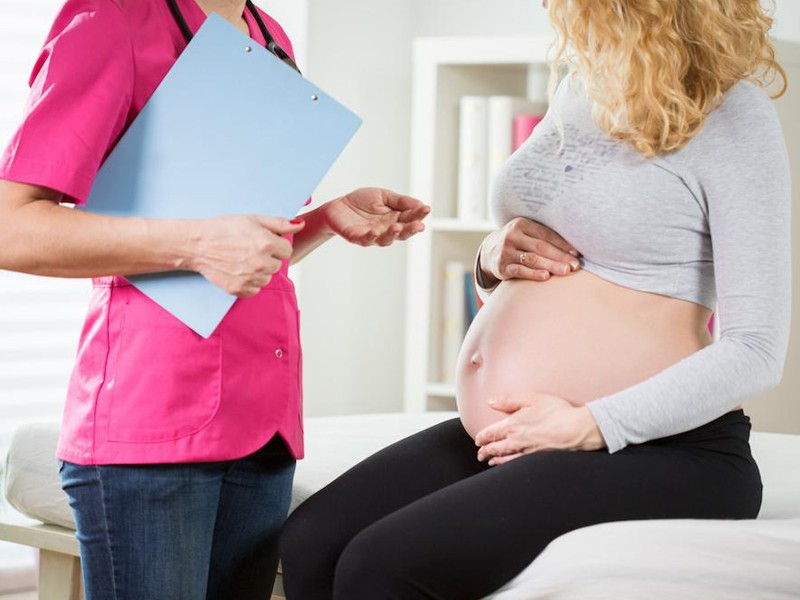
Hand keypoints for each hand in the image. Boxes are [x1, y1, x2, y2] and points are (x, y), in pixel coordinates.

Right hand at [189, 215, 303, 296]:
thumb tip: (300, 225)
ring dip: (259, 271)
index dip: (276, 245)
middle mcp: (261, 263)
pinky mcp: (239, 289)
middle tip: (249, 249)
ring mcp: (250, 278)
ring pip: (267, 278)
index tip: (263, 242)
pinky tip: (238, 270)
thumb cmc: (223, 229)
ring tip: (242, 259)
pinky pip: (255, 289)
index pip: (287, 250)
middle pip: (277, 264)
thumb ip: (280, 224)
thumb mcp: (253, 219)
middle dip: (267, 257)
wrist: (197, 244)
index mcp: (267, 243)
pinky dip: (249, 282)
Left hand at [324, 187, 429, 246]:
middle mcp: (386, 229)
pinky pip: (366, 240)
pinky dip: (370, 237)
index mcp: (395, 218)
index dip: (419, 214)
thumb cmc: (361, 202)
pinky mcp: (357, 238)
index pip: (410, 218)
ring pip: (386, 239)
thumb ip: (399, 201)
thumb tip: (419, 204)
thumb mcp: (383, 195)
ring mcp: (373, 236)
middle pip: (402, 232)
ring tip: (398, 227)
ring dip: (393, 234)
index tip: (426, 208)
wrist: (338, 206)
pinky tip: (374, 232)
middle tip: (419, 225)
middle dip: (411, 229)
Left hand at [474, 394, 605, 464]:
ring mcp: (526, 452)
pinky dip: (508, 465)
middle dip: (485, 451)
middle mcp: (516, 441)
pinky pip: (516, 464)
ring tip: (489, 461)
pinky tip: (507, 466)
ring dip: (494, 459)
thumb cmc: (556, 412)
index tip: (477, 439)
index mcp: (512, 425)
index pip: (490, 433)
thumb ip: (509, 400)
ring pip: (504, 458)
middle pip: (495, 448)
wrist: (576, 429)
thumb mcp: (532, 398)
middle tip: (480, 453)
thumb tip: (491, 402)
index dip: (482, 437)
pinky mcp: (536, 459)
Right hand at [479, 218, 579, 285]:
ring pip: (532, 259)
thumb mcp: (525, 232)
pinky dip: (533, 274)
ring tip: (565, 271)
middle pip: (540, 247)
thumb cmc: (517, 242)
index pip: (546, 234)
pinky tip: (545, 276)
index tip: (577, 253)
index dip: (562, 244)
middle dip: (559, 257)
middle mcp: (512, 236)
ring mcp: (505, 252)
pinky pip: (520, 271)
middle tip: (575, 265)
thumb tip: (574, 248)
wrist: (489, 252)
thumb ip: (543, 236)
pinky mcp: (502, 267)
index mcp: (521, 224)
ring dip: (550, 265)